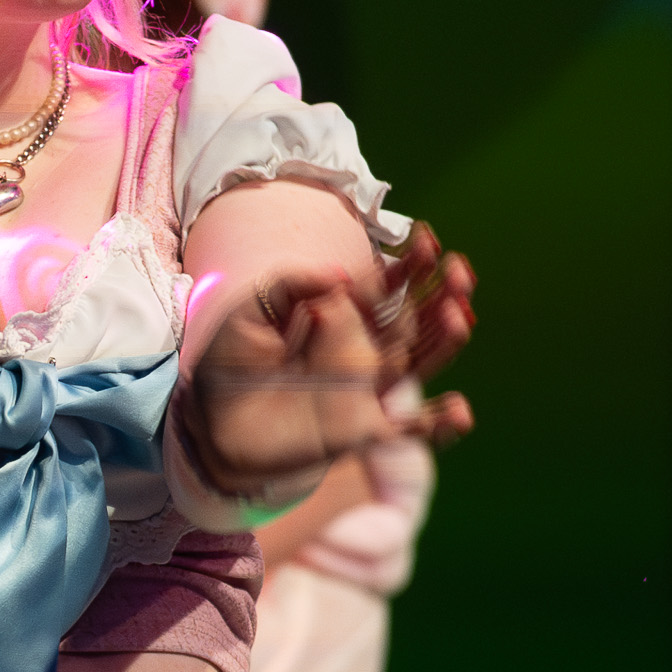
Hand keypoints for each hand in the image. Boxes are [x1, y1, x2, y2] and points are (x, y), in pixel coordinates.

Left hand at [184, 225, 474, 492]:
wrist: (210, 426)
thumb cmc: (227, 366)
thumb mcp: (250, 311)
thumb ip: (290, 285)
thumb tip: (341, 274)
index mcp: (335, 317)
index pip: (383, 288)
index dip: (407, 267)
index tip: (426, 241)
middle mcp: (357, 350)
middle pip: (412, 320)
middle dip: (439, 294)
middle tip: (460, 270)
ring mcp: (363, 390)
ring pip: (418, 362)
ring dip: (444, 341)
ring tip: (459, 316)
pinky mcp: (361, 429)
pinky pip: (408, 430)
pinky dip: (437, 425)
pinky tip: (461, 412)